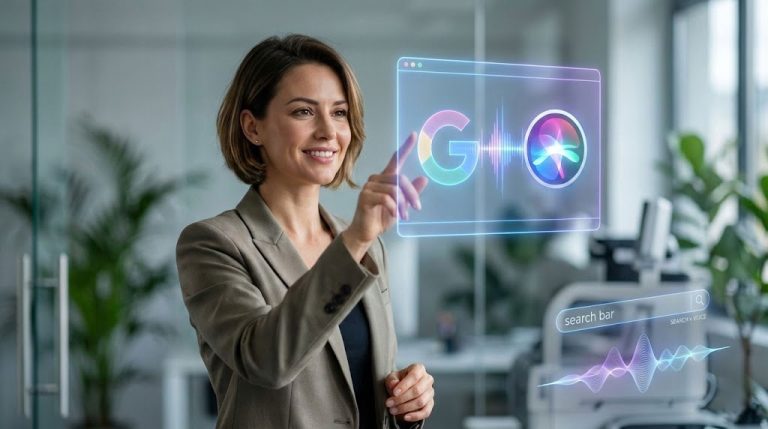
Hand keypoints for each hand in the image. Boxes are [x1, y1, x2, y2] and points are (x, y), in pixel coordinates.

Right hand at [342, 132, 427, 258]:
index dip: (406, 147)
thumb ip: (411, 193)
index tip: (414, 135)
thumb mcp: (401, 206)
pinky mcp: (365, 196)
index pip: (396, 159)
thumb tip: (424, 178)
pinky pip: (385, 198)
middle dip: (411, 193)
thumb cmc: (382, 218)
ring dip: (402, 204)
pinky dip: (393, 208)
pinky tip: (394, 215)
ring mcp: (369, 186)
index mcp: (386, 179)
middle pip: (399, 178)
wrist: (366, 232)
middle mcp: (377, 178)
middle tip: (417, 207)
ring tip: (404, 216)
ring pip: (393, 189)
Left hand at [384, 363, 434, 422]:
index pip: (414, 376)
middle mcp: (427, 379)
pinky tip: (405, 417)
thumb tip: (394, 384)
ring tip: (393, 410)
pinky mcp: (431, 403)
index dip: (404, 385)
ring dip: (405, 408)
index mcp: (419, 369)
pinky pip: (426, 411)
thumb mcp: (392, 378)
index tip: (394, 393)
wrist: (403, 389)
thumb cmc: (398, 381)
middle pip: (417, 390)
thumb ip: (392, 380)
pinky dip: (415, 416)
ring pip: (420, 402)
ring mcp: (430, 392)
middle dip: (401, 399)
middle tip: (389, 403)